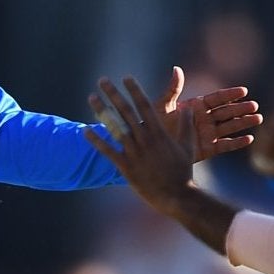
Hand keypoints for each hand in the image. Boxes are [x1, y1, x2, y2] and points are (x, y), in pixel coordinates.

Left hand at [85, 75, 198, 212]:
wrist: (176, 196)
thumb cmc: (182, 172)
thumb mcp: (187, 147)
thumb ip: (186, 127)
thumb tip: (188, 109)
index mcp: (159, 133)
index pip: (144, 105)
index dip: (135, 90)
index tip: (126, 77)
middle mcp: (145, 139)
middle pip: (126, 111)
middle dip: (113, 94)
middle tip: (102, 80)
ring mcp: (134, 153)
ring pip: (114, 127)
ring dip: (101, 111)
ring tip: (91, 97)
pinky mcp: (126, 167)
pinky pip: (108, 151)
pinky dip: (96, 140)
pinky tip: (84, 130)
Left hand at [158, 67, 259, 161]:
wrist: (151, 147)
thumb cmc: (154, 124)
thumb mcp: (162, 107)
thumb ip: (172, 90)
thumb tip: (176, 69)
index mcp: (197, 106)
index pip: (217, 98)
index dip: (230, 95)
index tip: (244, 91)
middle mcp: (205, 118)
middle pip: (227, 112)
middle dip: (241, 109)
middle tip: (254, 105)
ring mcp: (208, 133)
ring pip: (230, 127)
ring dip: (244, 123)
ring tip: (258, 119)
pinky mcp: (208, 149)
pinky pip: (225, 145)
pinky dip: (237, 143)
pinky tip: (249, 139)